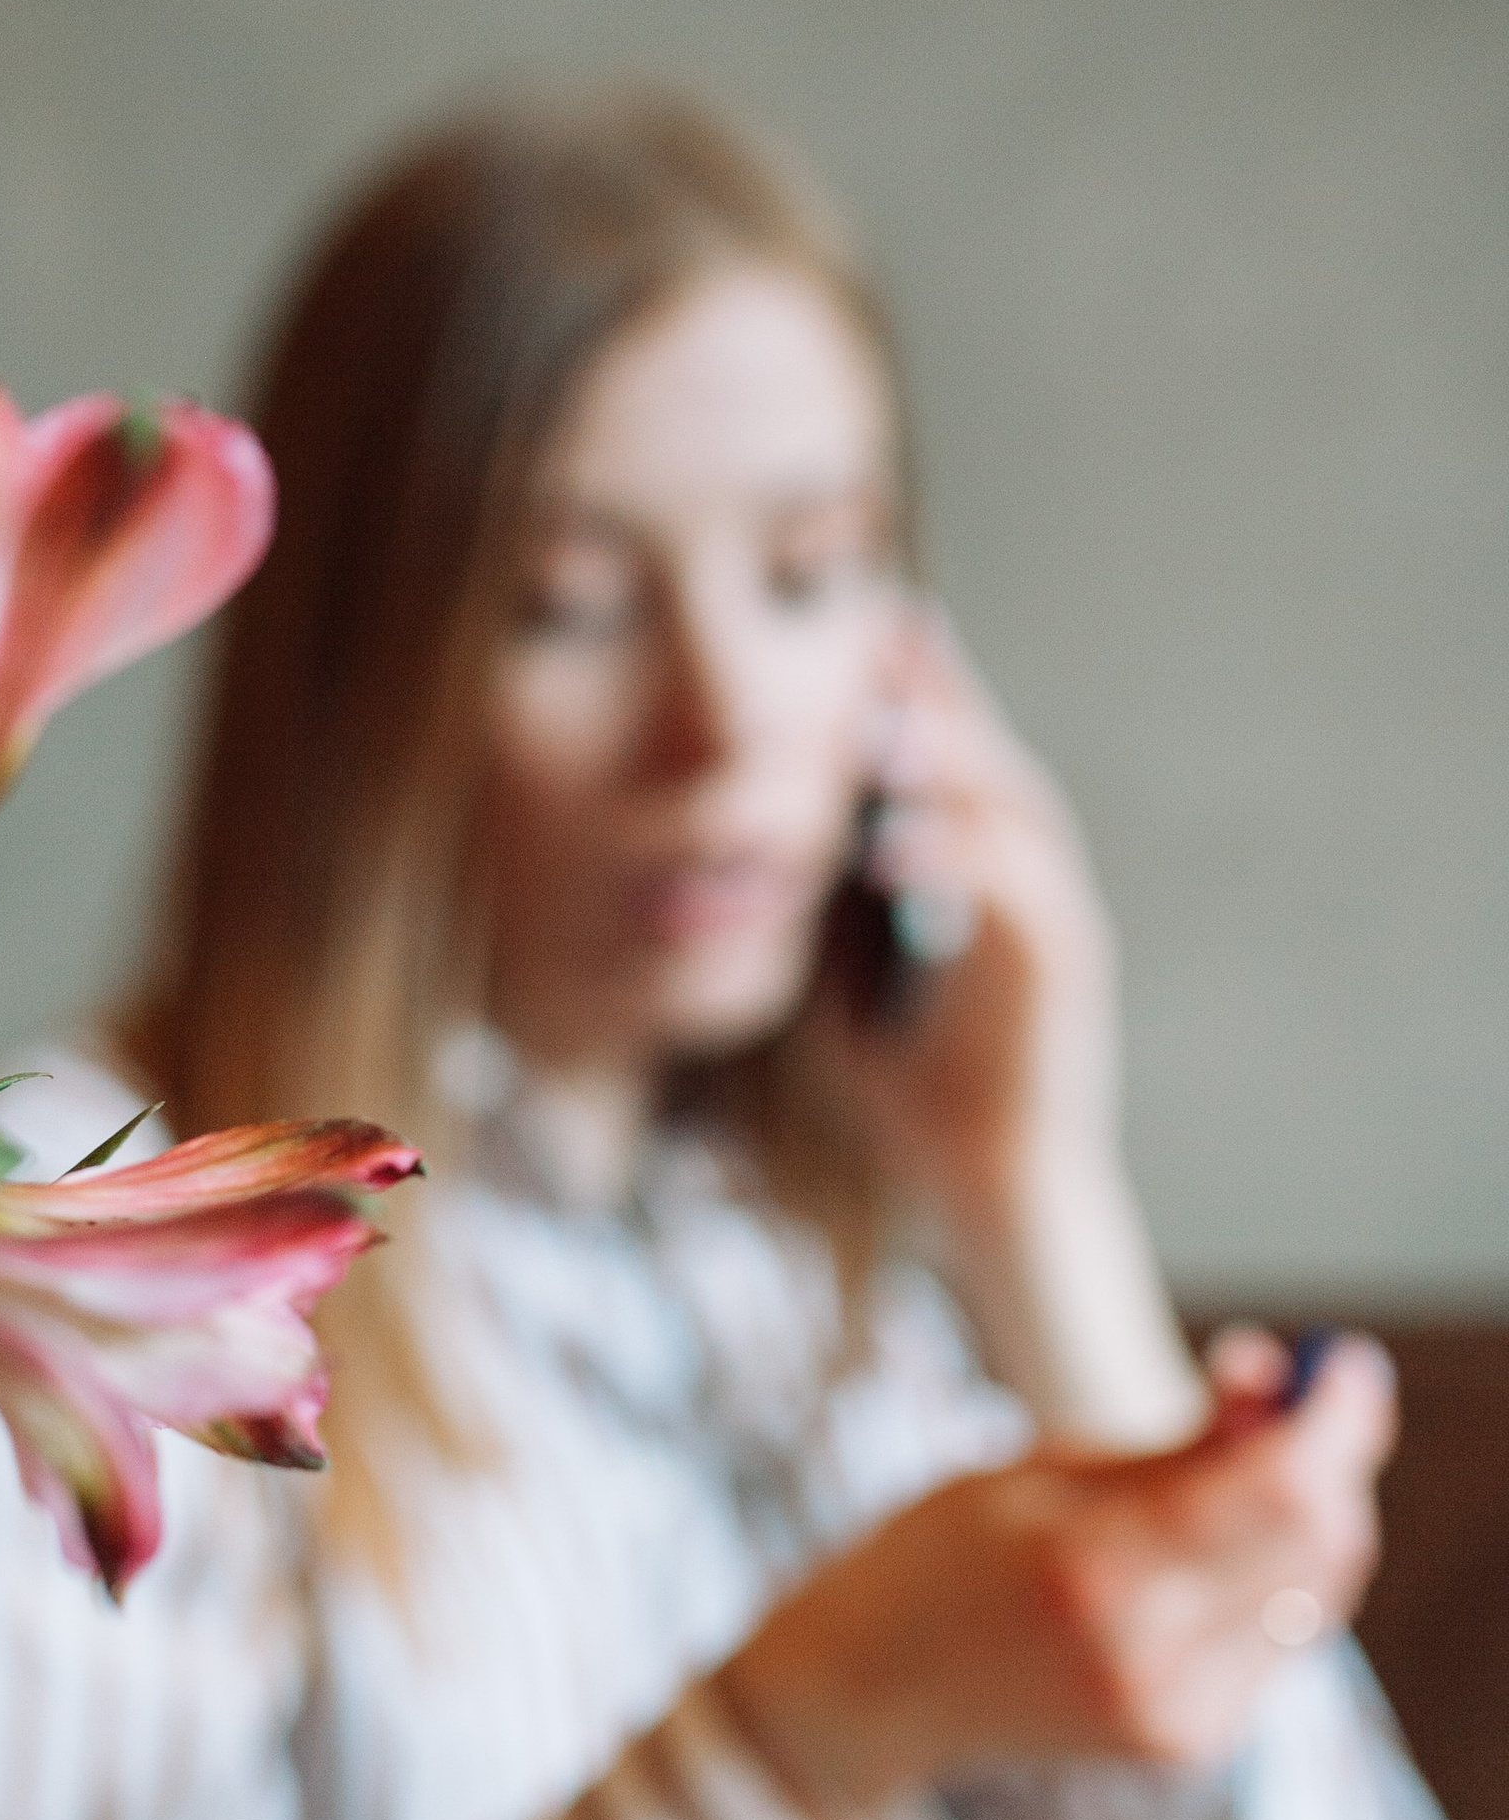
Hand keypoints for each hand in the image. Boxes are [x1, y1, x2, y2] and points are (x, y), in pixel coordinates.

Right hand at [714, 1335, 1394, 1813]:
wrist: (875, 1692)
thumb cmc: (942, 1553)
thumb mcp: (1043, 1463)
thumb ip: (1179, 1439)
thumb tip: (1290, 1380)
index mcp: (1090, 1570)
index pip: (1280, 1490)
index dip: (1334, 1419)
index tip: (1342, 1363)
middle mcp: (1144, 1656)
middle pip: (1318, 1542)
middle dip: (1329, 1462)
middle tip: (1299, 1403)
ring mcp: (1172, 1714)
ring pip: (1316, 1590)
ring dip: (1307, 1516)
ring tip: (1234, 1471)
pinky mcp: (1188, 1742)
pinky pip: (1283, 1636)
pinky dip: (1278, 1576)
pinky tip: (1217, 1549)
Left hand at [812, 604, 1200, 1449]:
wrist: (993, 1191)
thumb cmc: (918, 1098)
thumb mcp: (840, 992)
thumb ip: (819, 923)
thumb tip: (753, 863)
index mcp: (980, 884)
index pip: (951, 770)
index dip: (916, 699)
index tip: (865, 633)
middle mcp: (1031, 886)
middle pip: (991, 762)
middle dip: (944, 695)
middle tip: (889, 628)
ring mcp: (1057, 923)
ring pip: (1013, 811)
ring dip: (955, 760)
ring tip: (886, 721)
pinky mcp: (1065, 972)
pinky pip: (1014, 895)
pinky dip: (959, 858)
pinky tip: (895, 840)